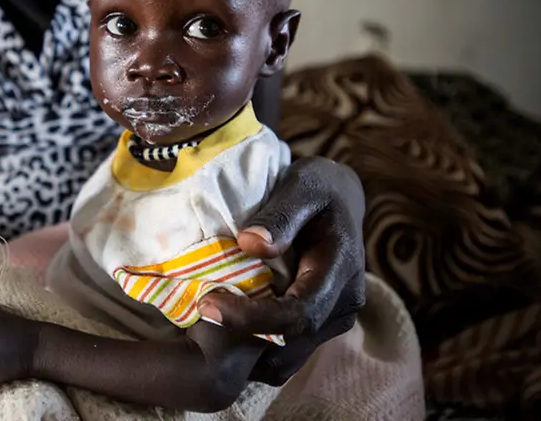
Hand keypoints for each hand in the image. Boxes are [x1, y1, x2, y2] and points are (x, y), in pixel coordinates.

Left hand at [198, 156, 366, 384]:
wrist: (340, 195)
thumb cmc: (316, 186)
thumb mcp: (301, 186)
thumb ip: (280, 215)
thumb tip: (251, 244)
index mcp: (341, 268)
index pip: (299, 314)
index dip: (252, 319)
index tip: (208, 305)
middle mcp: (344, 302)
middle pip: (292, 343)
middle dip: (242, 342)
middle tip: (196, 323)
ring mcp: (335, 317)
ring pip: (289, 355)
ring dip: (247, 353)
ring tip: (205, 330)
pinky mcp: (321, 322)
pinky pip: (287, 349)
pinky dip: (255, 349)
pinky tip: (224, 330)